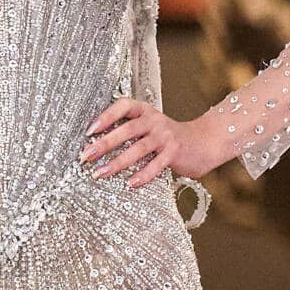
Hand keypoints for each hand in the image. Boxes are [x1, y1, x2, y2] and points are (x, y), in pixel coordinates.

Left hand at [80, 99, 219, 187]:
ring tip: (100, 173)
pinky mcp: (174, 152)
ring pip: (138, 149)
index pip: (123, 106)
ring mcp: (165, 136)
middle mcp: (154, 120)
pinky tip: (130, 183)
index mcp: (144, 111)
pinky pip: (156, 165)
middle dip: (104, 143)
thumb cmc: (167, 138)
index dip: (106, 116)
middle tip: (86, 155)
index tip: (89, 130)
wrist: (202, 142)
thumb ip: (128, 131)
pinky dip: (142, 175)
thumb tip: (95, 145)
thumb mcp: (148, 127)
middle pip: (127, 130)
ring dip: (117, 162)